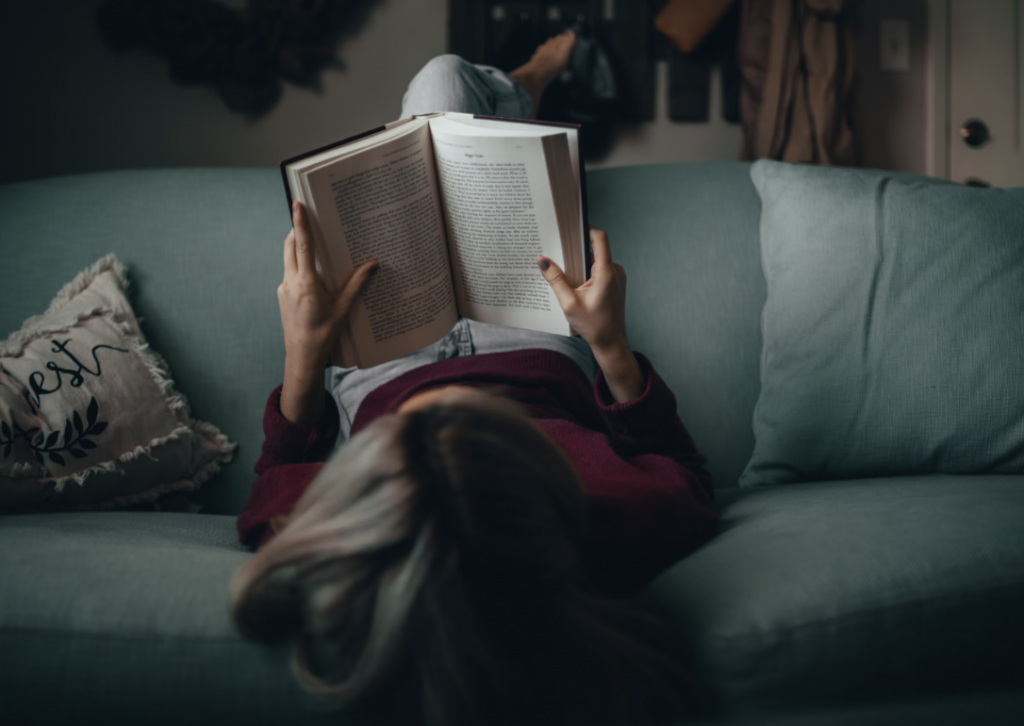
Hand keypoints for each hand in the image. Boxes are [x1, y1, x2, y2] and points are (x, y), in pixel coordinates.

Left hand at [278, 201, 376, 423]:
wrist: (302, 357)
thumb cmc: (324, 335)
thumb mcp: (344, 309)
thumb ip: (357, 284)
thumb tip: (373, 265)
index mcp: (306, 283)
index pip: (302, 245)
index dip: (300, 223)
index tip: (297, 204)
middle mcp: (290, 283)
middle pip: (290, 246)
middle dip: (297, 230)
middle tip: (307, 218)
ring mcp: (283, 289)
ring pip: (288, 259)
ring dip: (298, 248)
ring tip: (314, 245)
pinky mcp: (282, 296)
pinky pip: (290, 273)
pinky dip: (299, 267)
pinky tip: (313, 274)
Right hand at [537, 227, 643, 401]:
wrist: (611, 343)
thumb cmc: (593, 326)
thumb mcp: (569, 303)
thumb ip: (555, 280)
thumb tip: (542, 260)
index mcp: (606, 273)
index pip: (600, 238)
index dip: (586, 228)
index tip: (570, 227)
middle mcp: (615, 271)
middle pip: (595, 248)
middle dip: (576, 249)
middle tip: (558, 249)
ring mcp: (617, 277)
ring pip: (597, 260)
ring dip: (581, 262)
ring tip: (564, 269)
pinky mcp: (615, 283)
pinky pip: (600, 269)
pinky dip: (587, 272)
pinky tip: (574, 282)